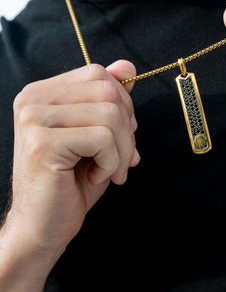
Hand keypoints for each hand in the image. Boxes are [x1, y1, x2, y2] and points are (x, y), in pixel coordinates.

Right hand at [2, 61, 138, 261]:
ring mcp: (34, 119)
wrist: (44, 224)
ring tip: (110, 170)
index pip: (99, 74)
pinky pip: (102, 138)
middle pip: (107, 91)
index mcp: (44, 92)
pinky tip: (96, 176)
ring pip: (109, 115)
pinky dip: (111, 162)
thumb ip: (110, 98)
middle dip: (127, 129)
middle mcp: (33, 99)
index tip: (124, 133)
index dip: (123, 102)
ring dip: (122, 150)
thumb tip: (127, 67)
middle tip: (122, 158)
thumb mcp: (98, 132)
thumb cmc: (74, 179)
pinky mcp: (42, 144)